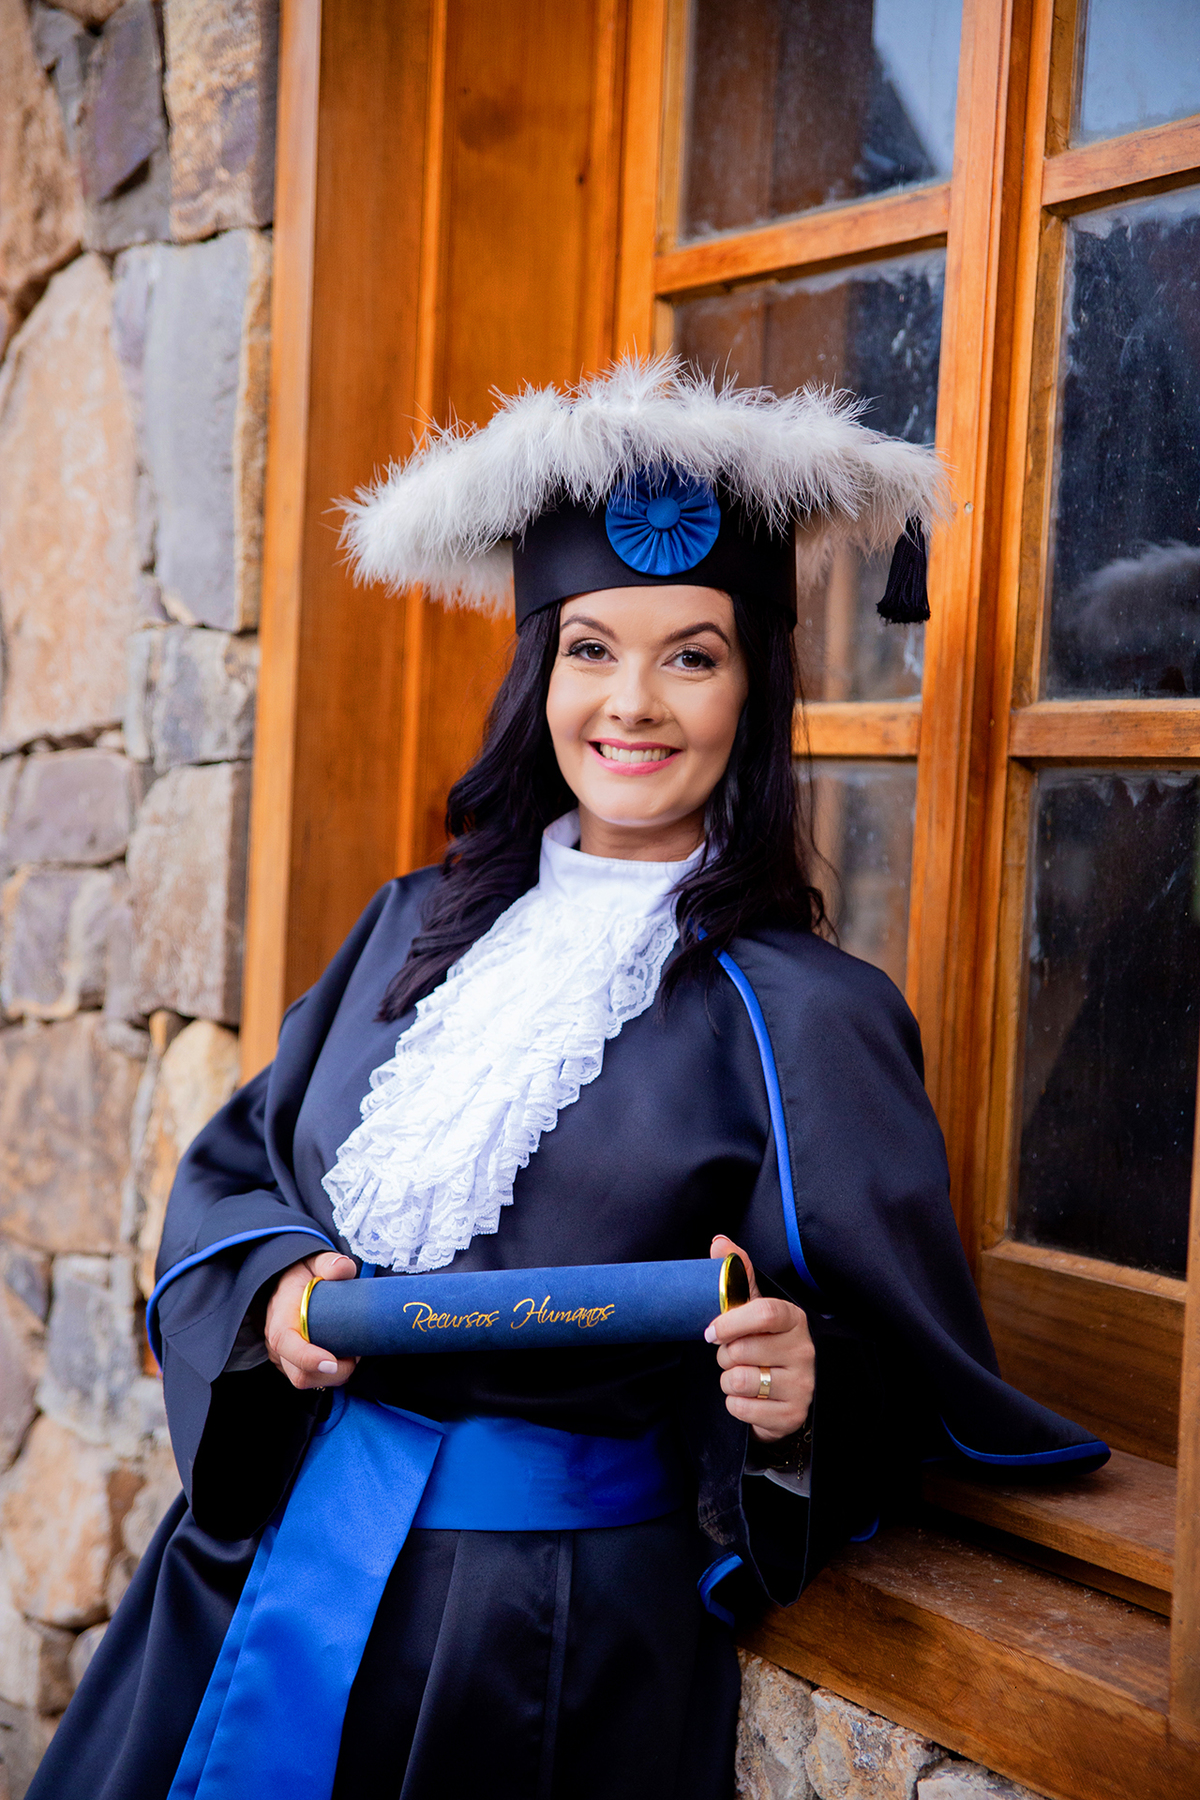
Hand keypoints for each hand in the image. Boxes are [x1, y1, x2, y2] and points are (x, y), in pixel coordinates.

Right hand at [265, 1251, 358, 1391]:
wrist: (285, 1283)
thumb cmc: (301, 1274)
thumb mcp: (313, 1261)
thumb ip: (329, 1262)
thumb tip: (343, 1269)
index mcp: (281, 1316)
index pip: (285, 1343)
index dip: (307, 1357)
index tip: (333, 1361)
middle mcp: (277, 1342)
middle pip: (299, 1374)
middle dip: (333, 1373)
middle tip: (356, 1353)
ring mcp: (283, 1357)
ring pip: (308, 1381)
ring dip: (334, 1376)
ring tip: (352, 1353)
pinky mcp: (292, 1365)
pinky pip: (311, 1379)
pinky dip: (331, 1376)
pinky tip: (344, 1357)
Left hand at [705, 1235, 814, 1442]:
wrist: (777, 1395)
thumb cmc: (761, 1345)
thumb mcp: (750, 1308)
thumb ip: (737, 1275)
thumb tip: (720, 1242)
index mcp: (793, 1318)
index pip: (764, 1312)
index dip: (731, 1321)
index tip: (712, 1331)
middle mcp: (804, 1350)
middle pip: (743, 1349)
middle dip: (725, 1355)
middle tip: (733, 1356)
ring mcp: (802, 1384)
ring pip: (741, 1380)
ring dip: (728, 1381)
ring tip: (742, 1376)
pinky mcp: (793, 1414)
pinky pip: (742, 1408)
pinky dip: (735, 1405)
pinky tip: (749, 1398)